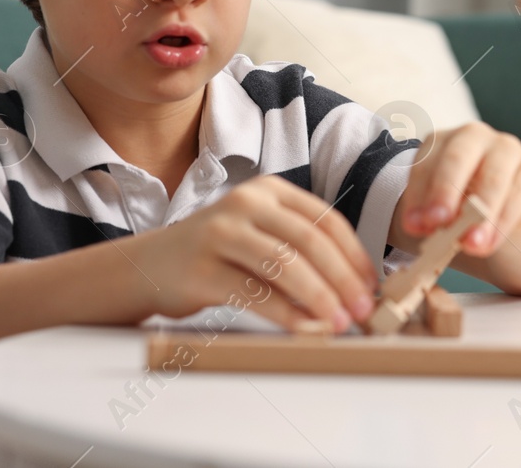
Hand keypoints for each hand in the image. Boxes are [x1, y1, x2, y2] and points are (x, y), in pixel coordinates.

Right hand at [130, 175, 377, 332]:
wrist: (149, 265)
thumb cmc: (218, 252)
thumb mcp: (260, 232)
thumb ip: (300, 246)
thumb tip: (354, 284)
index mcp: (269, 190)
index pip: (325, 220)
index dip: (354, 255)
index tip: (372, 285)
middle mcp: (245, 203)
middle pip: (310, 241)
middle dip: (343, 279)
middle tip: (363, 309)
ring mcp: (220, 233)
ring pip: (285, 265)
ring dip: (320, 298)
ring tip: (339, 323)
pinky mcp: (202, 269)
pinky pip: (255, 294)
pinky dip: (286, 314)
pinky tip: (306, 329)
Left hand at [397, 122, 520, 256]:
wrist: (503, 210)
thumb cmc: (462, 204)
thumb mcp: (439, 209)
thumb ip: (427, 216)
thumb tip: (419, 226)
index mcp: (442, 142)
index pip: (425, 163)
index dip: (417, 194)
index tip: (414, 225)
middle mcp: (474, 137)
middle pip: (458, 158)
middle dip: (445, 191)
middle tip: (438, 222)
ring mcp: (507, 150)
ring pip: (494, 176)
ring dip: (480, 212)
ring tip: (470, 243)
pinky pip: (519, 193)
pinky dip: (503, 220)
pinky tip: (491, 242)